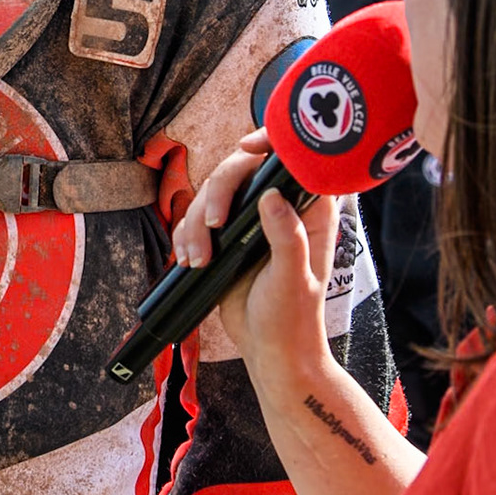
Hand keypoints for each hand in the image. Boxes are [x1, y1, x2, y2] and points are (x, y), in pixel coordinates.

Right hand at [172, 130, 337, 379]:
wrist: (271, 352)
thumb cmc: (294, 319)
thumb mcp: (294, 279)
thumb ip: (287, 236)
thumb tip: (271, 195)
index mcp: (310, 211)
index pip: (292, 159)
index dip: (270, 142)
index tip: (245, 146)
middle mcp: (280, 208)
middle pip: (240, 169)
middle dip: (217, 192)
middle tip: (211, 224)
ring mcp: (250, 221)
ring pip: (212, 193)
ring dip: (195, 221)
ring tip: (198, 259)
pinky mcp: (226, 237)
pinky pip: (197, 219)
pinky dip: (186, 235)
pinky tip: (188, 259)